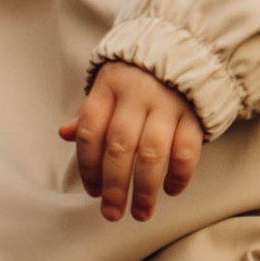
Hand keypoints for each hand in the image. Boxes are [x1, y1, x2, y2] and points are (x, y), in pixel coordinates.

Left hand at [61, 62, 204, 221]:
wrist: (184, 47)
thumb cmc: (137, 76)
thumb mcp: (108, 86)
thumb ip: (88, 113)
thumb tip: (64, 133)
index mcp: (109, 87)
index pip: (91, 131)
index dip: (88, 166)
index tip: (92, 191)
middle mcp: (137, 95)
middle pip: (120, 147)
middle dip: (114, 186)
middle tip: (112, 213)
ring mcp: (167, 103)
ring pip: (152, 152)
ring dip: (145, 188)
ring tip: (141, 213)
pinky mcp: (194, 113)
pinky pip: (187, 148)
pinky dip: (180, 173)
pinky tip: (171, 190)